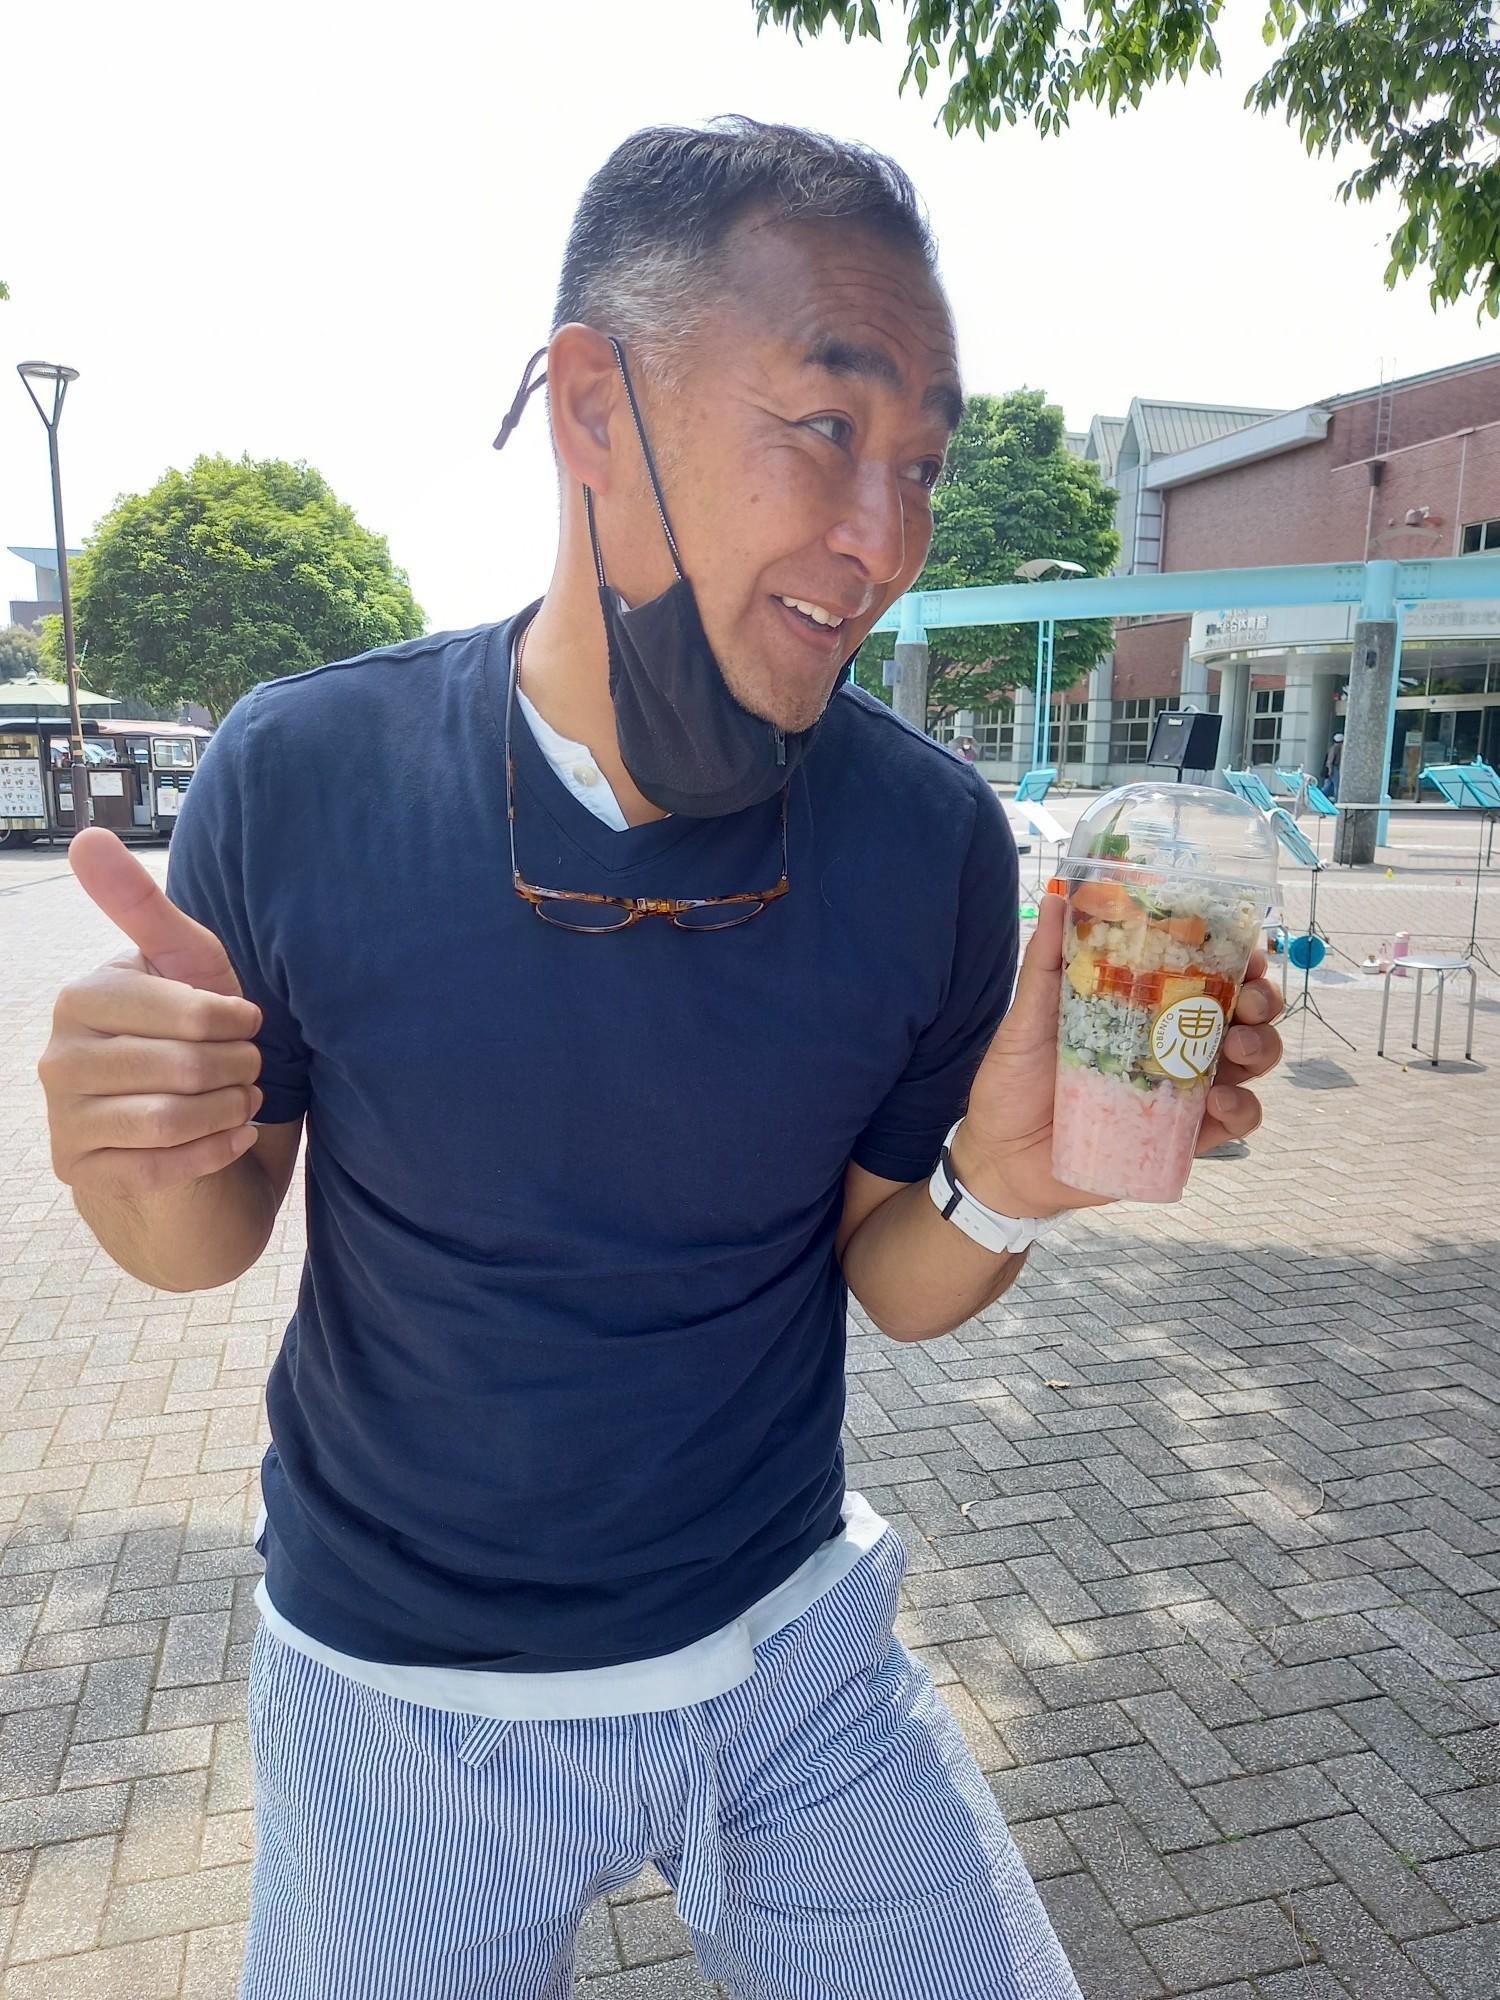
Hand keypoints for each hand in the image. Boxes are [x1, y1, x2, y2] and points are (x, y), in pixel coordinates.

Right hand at [39, 830, 263, 1199]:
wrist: (186, 1129)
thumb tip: (85, 837)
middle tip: (249, 1070)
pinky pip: (161, 1167)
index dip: (236, 1021)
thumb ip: (142, 906)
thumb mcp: (186, 966)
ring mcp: (63, 1119)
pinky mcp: (81, 1172)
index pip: (186, 1011)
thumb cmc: (194, 1039)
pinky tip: (232, 1138)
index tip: (249, 1023)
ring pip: (171, 1118)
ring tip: (243, 1101)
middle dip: (238, 1071)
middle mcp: (58, 1056)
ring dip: (229, 1110)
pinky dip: (214, 1152)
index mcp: (83, 997)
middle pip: (184, 1067)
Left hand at [953, 894, 1283, 1216]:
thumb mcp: (1027, 1016)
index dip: (1241, 960)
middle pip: (1246, 1017)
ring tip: (1237, 1047)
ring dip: (1262, 1048)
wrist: (999, 1155)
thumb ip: (1046, 961)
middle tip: (1248, 1001)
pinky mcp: (1182, 1139)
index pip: (1210, 976)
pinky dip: (1240, 1110)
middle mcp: (1175, 1045)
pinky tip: (1218, 1101)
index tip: (1249, 952)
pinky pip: (1233, 1124)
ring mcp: (1183, 1092)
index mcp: (1147, 1008)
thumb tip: (1055, 898)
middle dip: (1262, 1002)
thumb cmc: (1014, 1080)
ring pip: (1252, 1065)